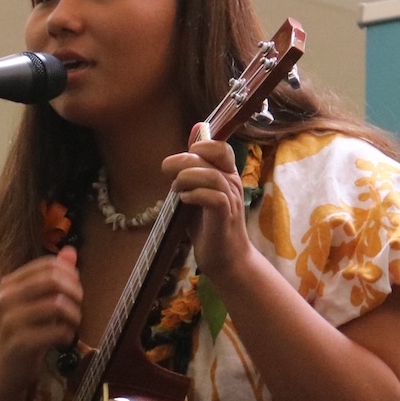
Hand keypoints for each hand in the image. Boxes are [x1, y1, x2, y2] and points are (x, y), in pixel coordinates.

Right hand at [0, 246, 81, 393]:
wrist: (1, 373)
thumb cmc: (21, 335)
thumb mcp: (33, 303)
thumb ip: (51, 277)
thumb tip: (71, 251)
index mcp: (9, 284)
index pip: (48, 265)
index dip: (70, 275)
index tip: (75, 291)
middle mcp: (6, 298)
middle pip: (53, 280)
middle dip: (75, 292)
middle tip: (78, 307)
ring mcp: (11, 321)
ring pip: (57, 304)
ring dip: (74, 315)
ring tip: (72, 324)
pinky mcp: (20, 343)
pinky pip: (57, 331)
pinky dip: (68, 335)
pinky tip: (64, 340)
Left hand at [164, 124, 260, 282]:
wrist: (227, 260)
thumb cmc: (210, 227)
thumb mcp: (198, 193)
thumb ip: (193, 171)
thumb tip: (189, 140)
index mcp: (226, 176)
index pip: (220, 147)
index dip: (200, 145)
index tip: (181, 160)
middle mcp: (232, 184)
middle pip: (214, 155)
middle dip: (184, 159)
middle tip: (167, 171)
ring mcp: (231, 201)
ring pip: (213, 176)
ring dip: (188, 177)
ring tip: (176, 188)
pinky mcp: (225, 217)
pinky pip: (214, 198)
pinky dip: (195, 195)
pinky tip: (185, 200)